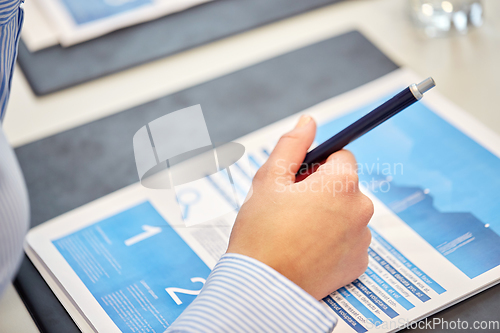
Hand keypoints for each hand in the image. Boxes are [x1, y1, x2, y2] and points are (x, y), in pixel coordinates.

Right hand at [227, 115, 373, 299]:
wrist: (262, 285)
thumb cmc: (262, 230)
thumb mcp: (269, 179)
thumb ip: (292, 146)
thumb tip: (309, 121)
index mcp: (342, 183)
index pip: (341, 156)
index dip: (317, 164)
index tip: (299, 178)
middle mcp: (361, 209)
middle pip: (345, 186)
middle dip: (322, 190)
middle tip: (291, 206)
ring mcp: (362, 239)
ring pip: (346, 213)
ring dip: (328, 215)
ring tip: (296, 230)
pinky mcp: (358, 264)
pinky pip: (349, 241)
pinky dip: (333, 241)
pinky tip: (307, 249)